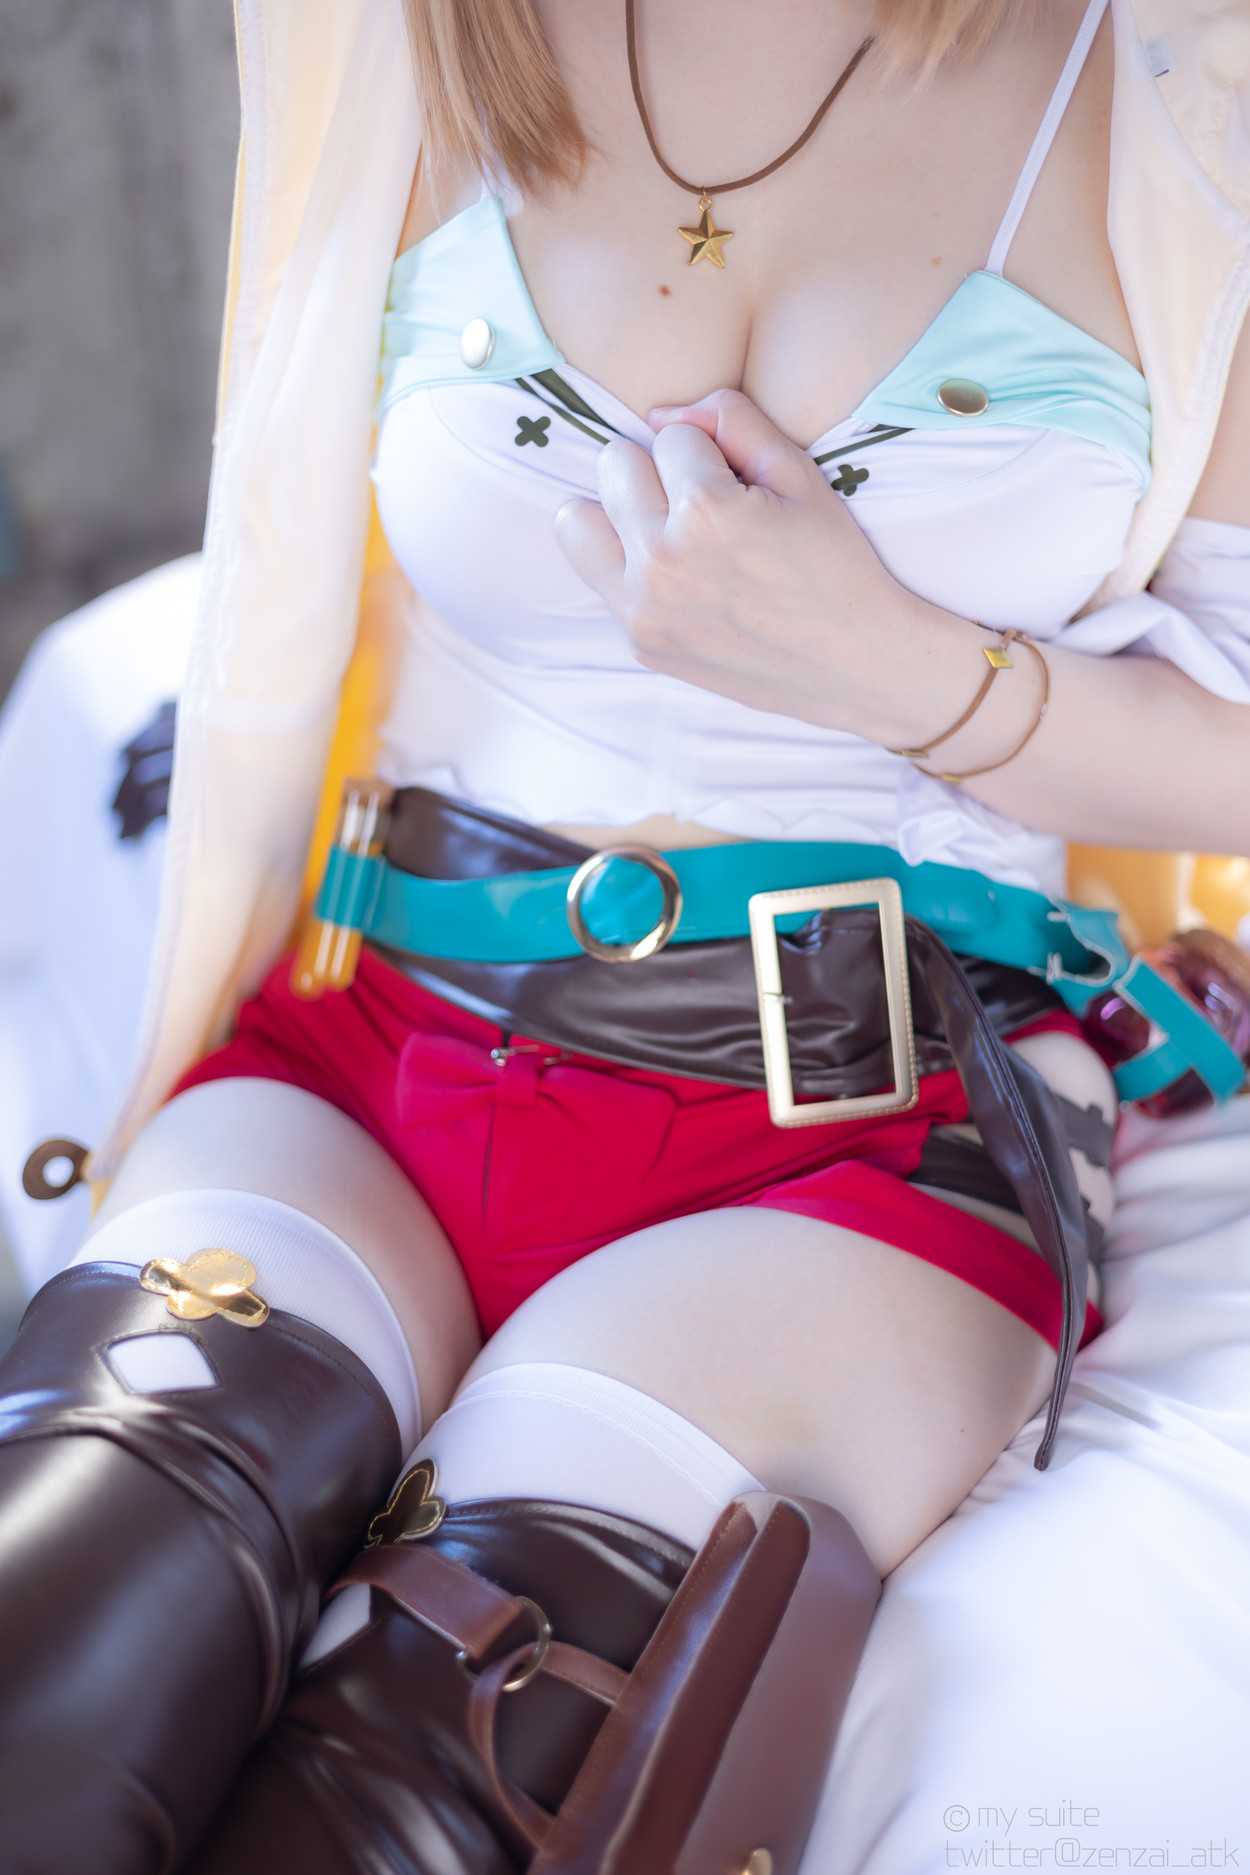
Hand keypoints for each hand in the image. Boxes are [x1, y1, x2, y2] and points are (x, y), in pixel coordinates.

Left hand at [553, 387, 921, 731]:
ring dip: (617, 512)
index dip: (709, 453)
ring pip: (576, 520)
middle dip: (653, 471)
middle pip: (612, 464)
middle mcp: (662, 561)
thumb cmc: (835, 563)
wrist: (854, 662)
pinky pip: (598, 576)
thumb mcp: (800, 475)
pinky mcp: (640, 642)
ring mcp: (644, 609)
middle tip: (697, 503)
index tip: (739, 486)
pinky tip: (676, 577)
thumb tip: (659, 411)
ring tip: (664, 529)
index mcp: (705, 511)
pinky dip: (626, 566)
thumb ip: (732, 419)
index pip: (671, 435)